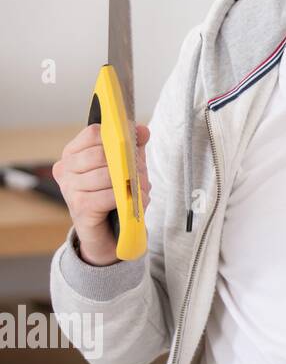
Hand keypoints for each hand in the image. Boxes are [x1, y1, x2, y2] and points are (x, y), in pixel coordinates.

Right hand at [52, 123, 150, 266]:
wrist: (110, 232)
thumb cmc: (115, 193)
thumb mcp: (128, 164)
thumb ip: (134, 145)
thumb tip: (142, 130)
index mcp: (73, 153)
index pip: (93, 133)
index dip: (117, 138)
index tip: (131, 146)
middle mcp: (65, 169)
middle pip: (101, 154)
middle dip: (127, 163)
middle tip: (140, 174)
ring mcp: (69, 189)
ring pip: (107, 175)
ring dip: (131, 182)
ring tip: (139, 189)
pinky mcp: (80, 208)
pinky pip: (108, 195)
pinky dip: (126, 198)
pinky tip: (131, 202)